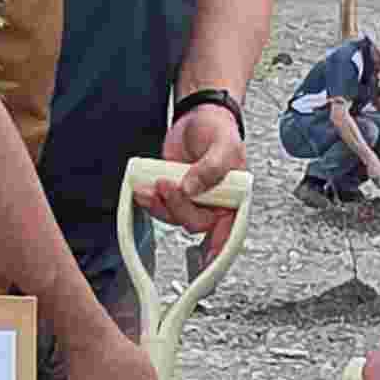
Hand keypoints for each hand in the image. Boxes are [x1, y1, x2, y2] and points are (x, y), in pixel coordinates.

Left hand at [143, 101, 245, 255]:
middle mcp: (214, 204)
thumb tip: (194, 188)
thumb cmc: (218, 129)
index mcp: (234, 198)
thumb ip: (212, 168)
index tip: (208, 264)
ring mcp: (193, 201)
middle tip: (169, 185)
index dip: (219, 251)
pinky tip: (145, 189)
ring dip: (161, 205)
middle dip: (179, 208)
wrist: (197, 115)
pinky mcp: (174, 195)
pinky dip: (151, 201)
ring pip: (176, 218)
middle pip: (197, 224)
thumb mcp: (223, 145)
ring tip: (154, 184)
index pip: (230, 231)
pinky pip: (161, 208)